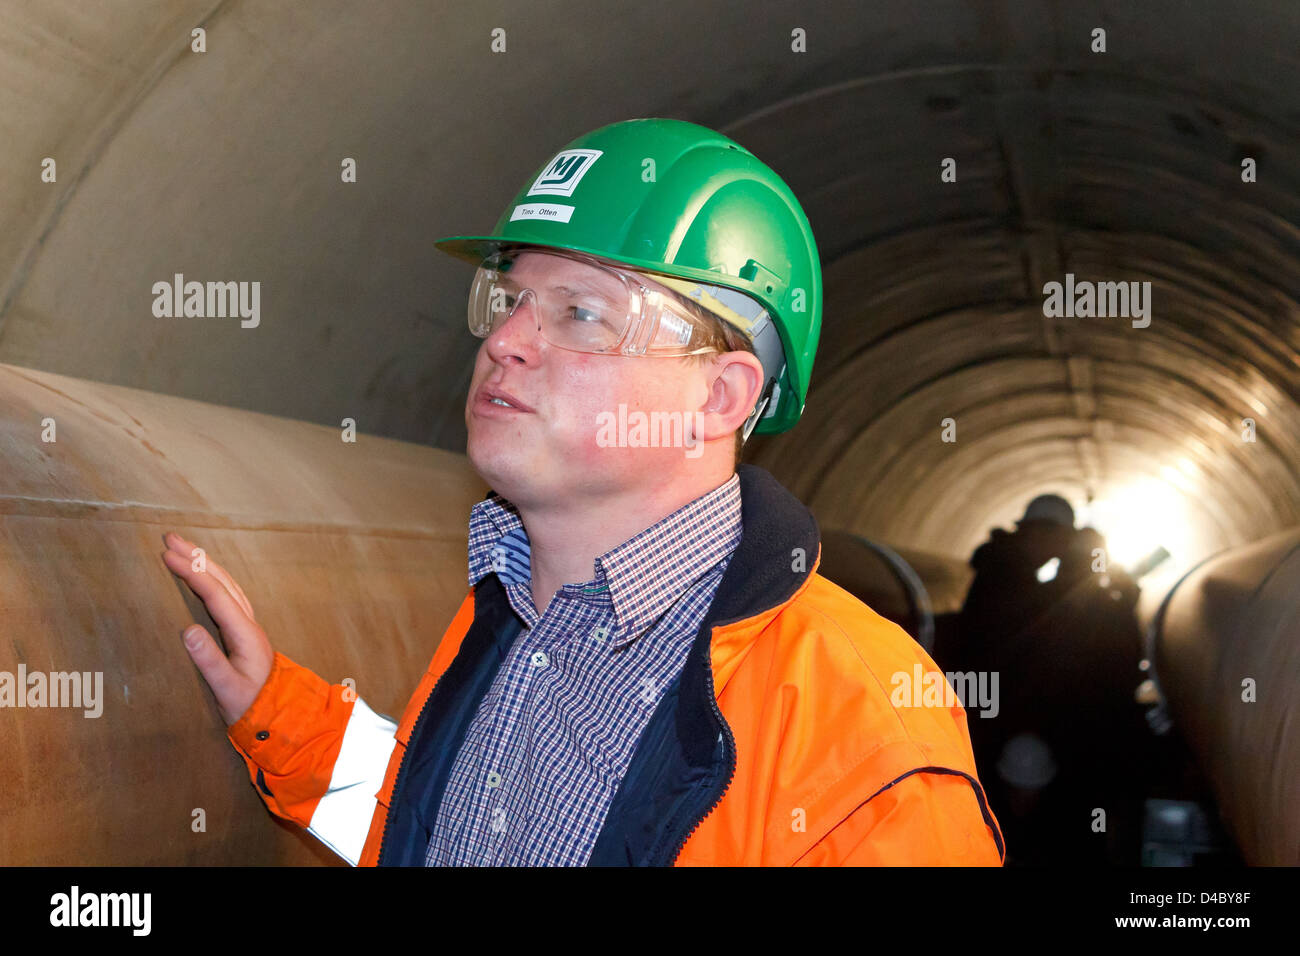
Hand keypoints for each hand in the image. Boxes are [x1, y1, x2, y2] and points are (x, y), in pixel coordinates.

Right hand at [161, 531, 273, 725]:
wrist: (278, 712)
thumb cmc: (250, 703)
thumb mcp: (226, 687)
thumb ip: (209, 660)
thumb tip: (188, 630)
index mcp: (243, 632)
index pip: (215, 593)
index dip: (191, 572)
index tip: (166, 555)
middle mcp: (247, 622)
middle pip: (222, 580)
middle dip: (196, 557)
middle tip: (170, 538)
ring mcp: (247, 624)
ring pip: (226, 583)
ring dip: (204, 564)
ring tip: (182, 547)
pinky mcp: (243, 630)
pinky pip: (227, 593)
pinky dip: (212, 578)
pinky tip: (202, 575)